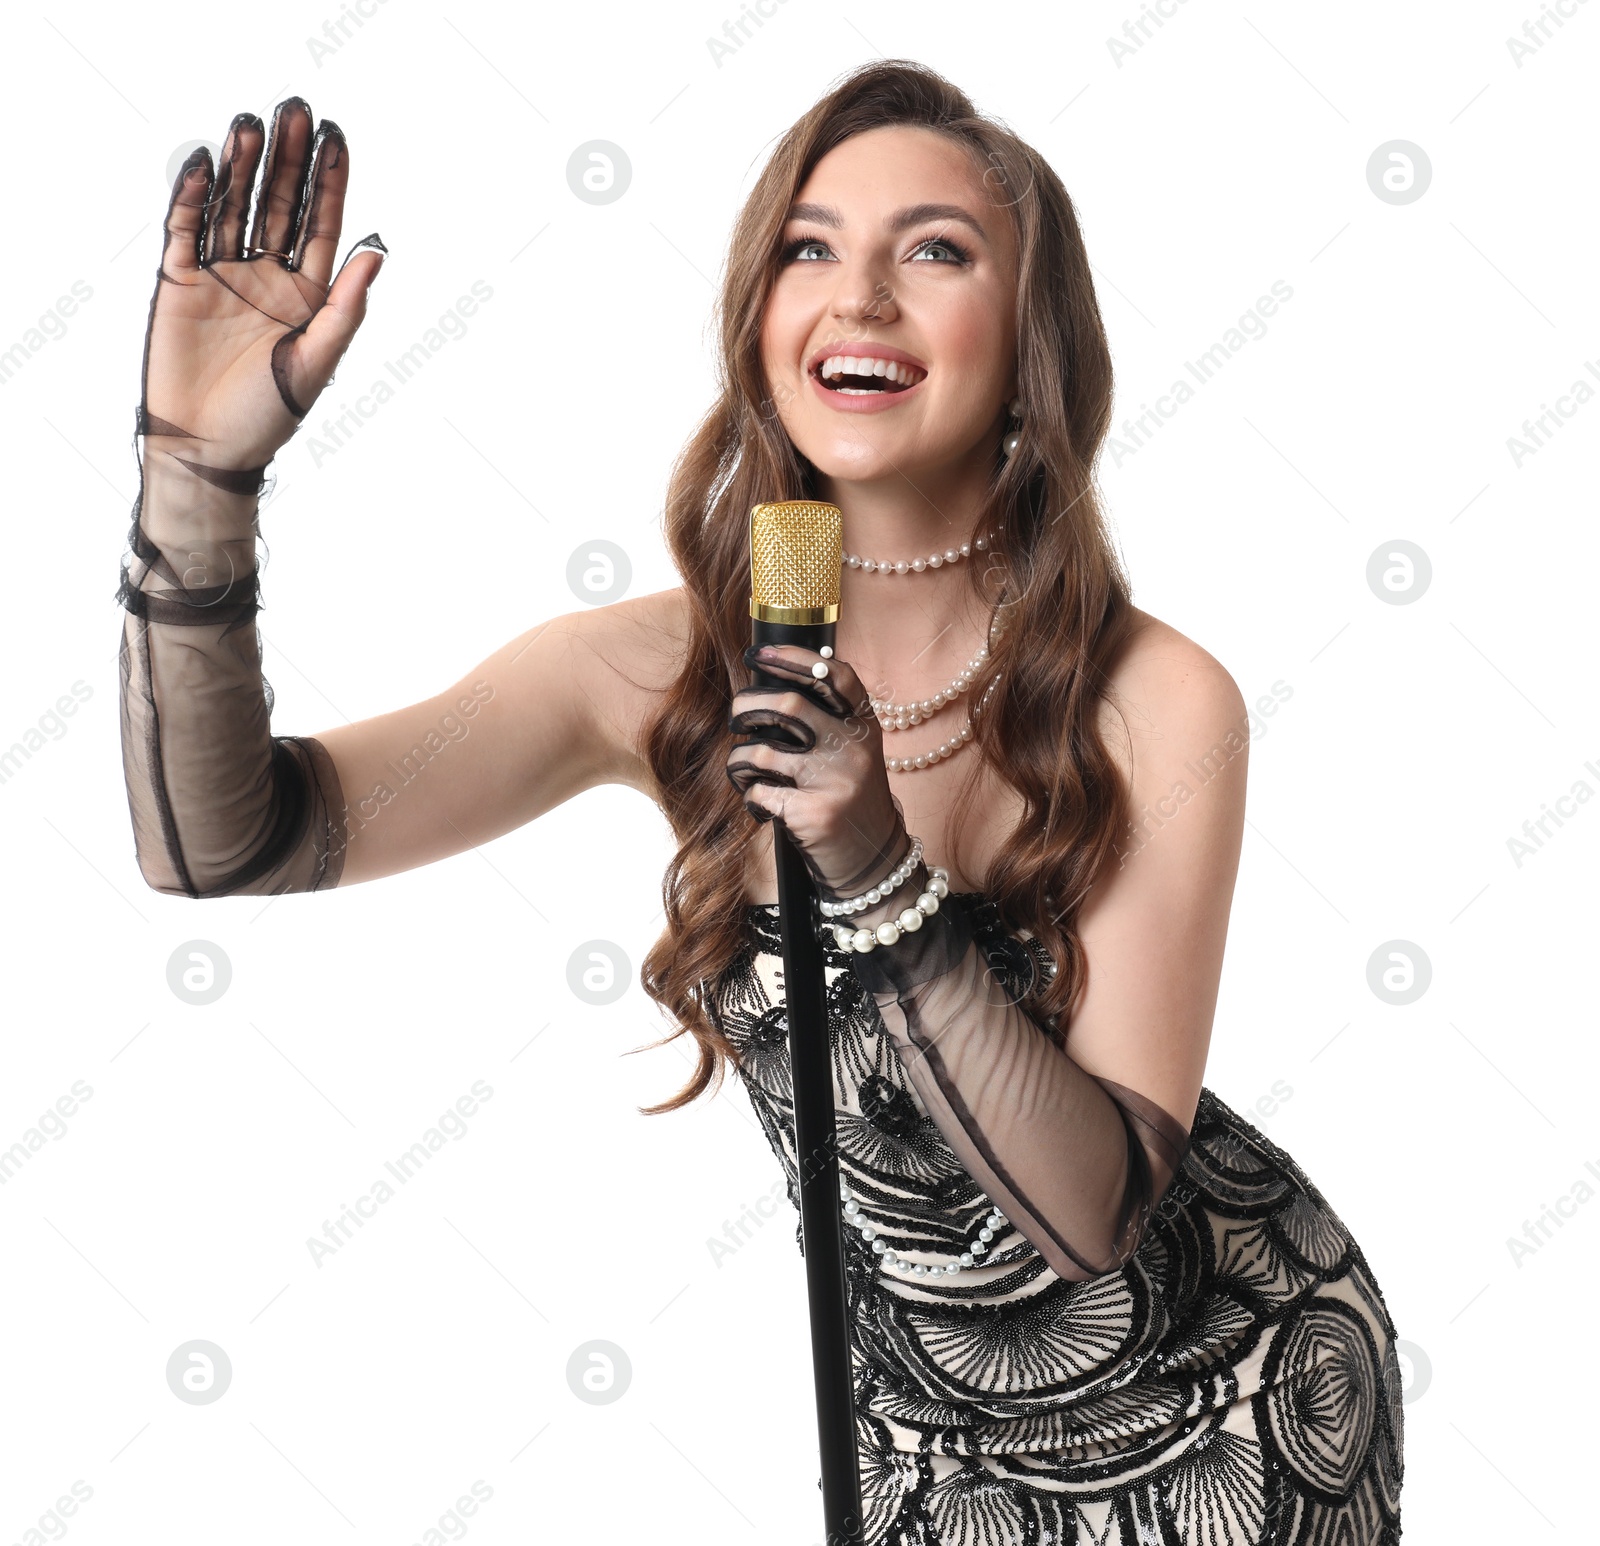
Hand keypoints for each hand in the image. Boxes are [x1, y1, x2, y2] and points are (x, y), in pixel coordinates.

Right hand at [141, 98, 384, 470]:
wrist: (209, 449)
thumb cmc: (270, 416)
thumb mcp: (317, 362)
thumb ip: (345, 308)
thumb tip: (376, 253)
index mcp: (308, 295)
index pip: (321, 225)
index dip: (329, 181)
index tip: (336, 136)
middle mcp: (267, 276)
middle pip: (279, 204)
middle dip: (288, 159)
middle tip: (294, 109)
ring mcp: (222, 275)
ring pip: (233, 207)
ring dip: (241, 166)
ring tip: (251, 123)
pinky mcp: (180, 282)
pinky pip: (187, 229)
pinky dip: (193, 196)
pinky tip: (204, 163)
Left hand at [725, 642, 910, 898]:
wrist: (874, 862)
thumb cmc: (850, 800)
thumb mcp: (853, 754)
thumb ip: (826, 721)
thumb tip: (770, 682)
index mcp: (864, 726)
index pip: (833, 675)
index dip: (793, 657)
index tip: (759, 653)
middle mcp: (854, 748)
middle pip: (788, 706)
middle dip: (746, 706)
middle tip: (737, 717)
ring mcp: (835, 781)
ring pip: (761, 751)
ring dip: (738, 760)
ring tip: (744, 770)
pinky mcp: (814, 813)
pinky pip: (758, 792)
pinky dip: (749, 796)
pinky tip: (760, 805)